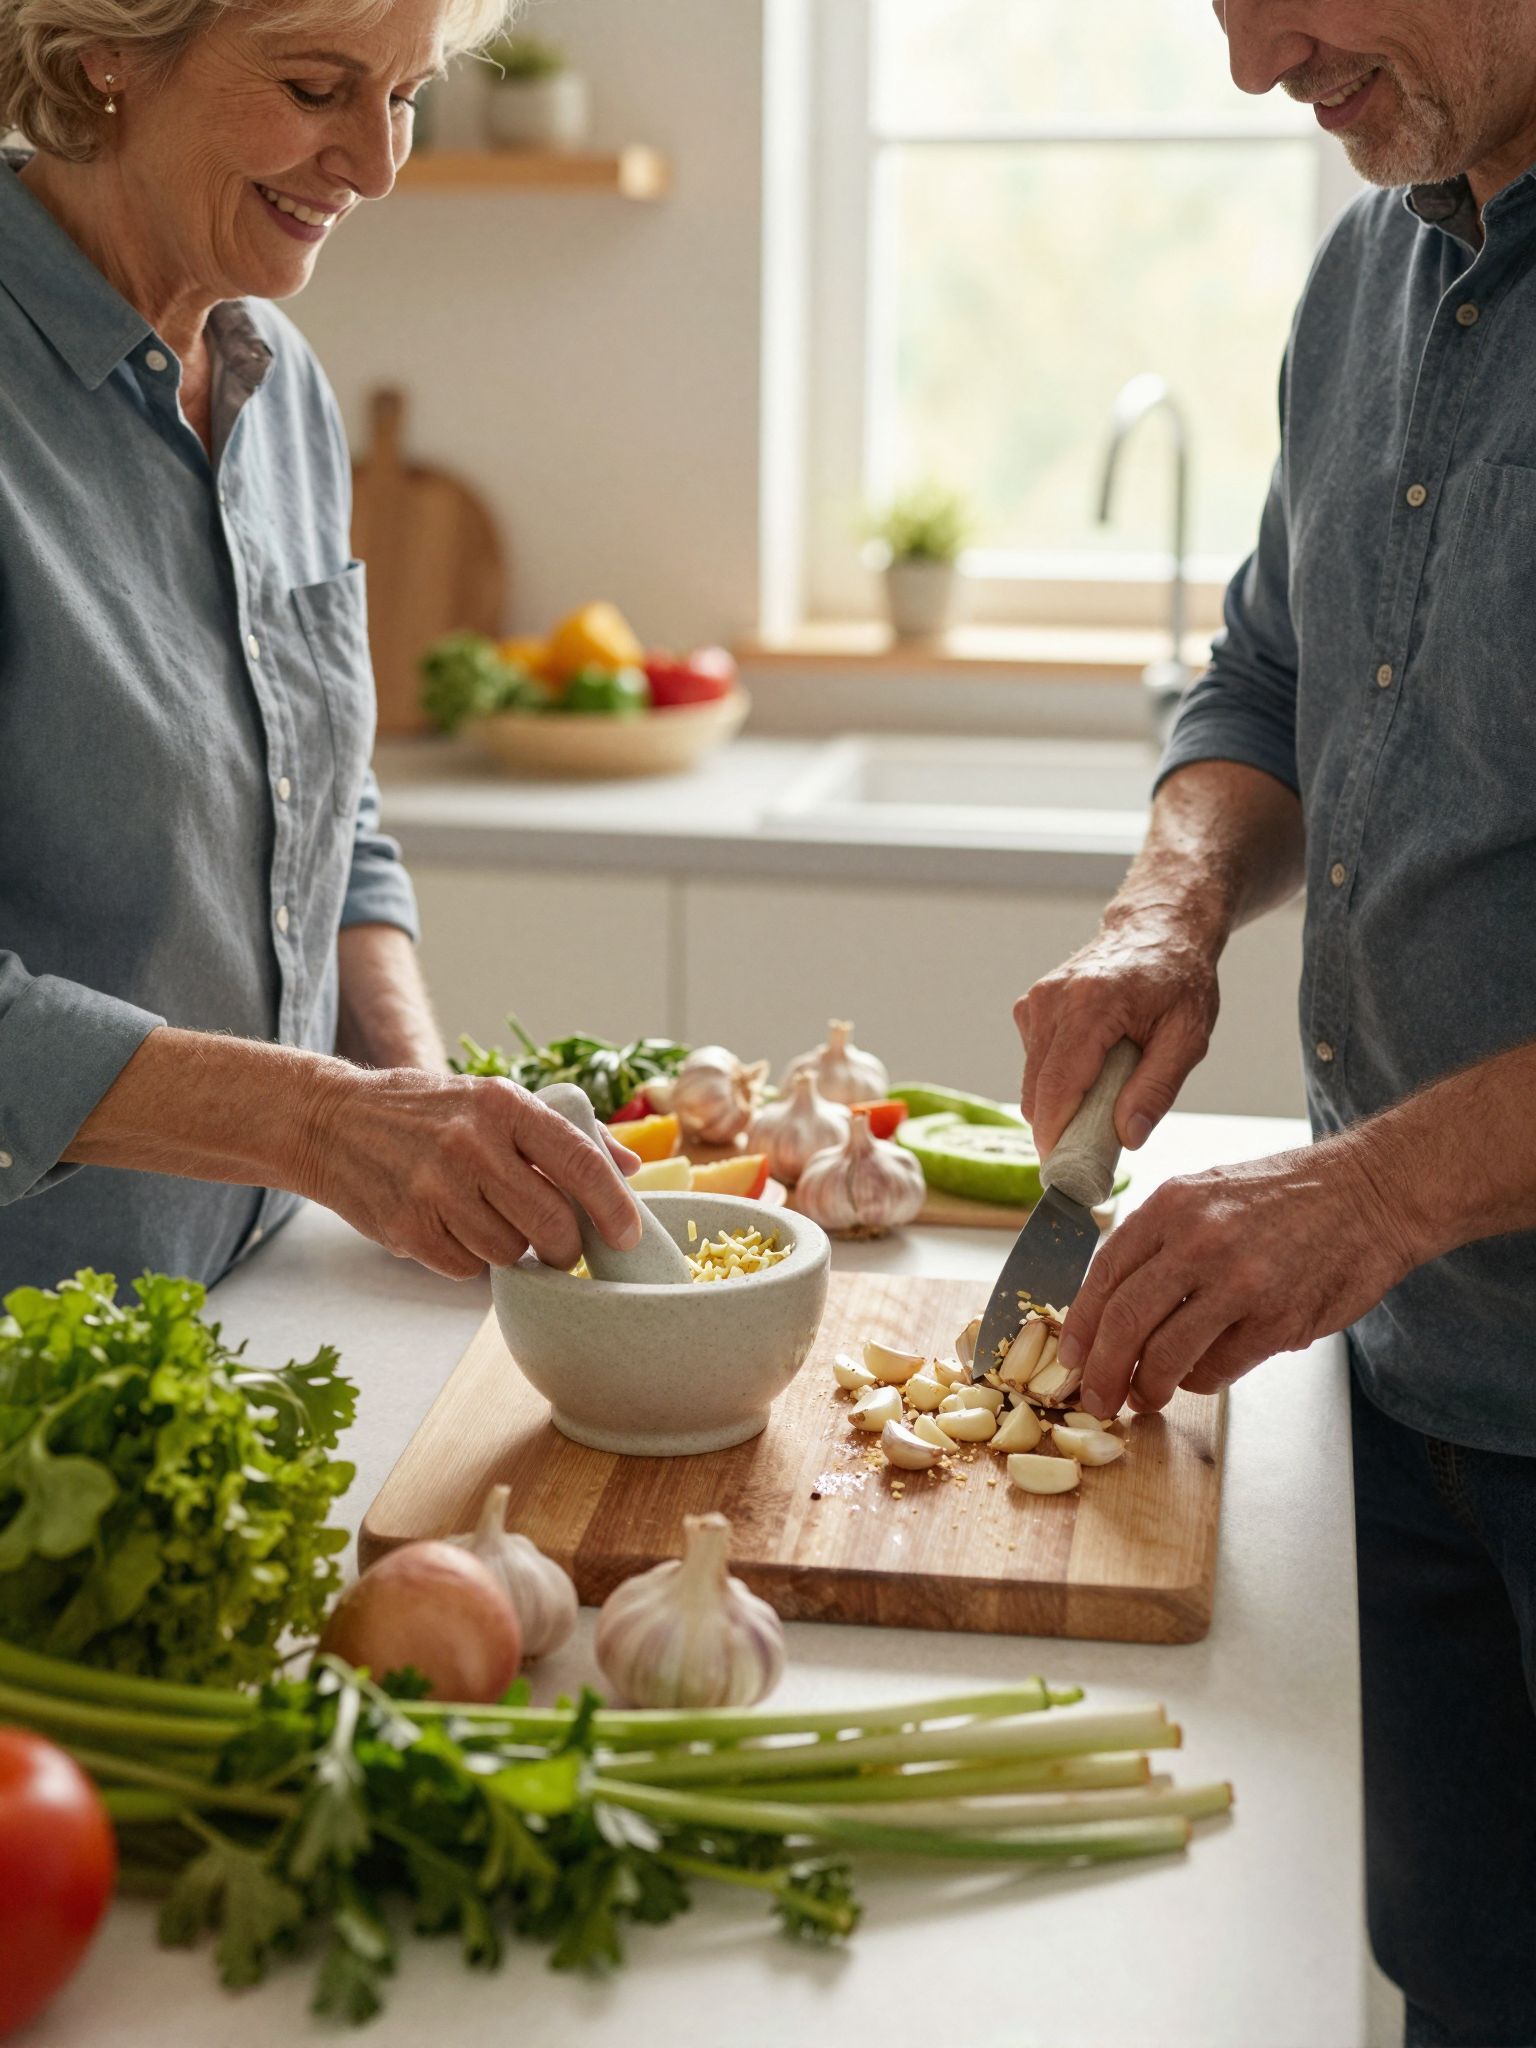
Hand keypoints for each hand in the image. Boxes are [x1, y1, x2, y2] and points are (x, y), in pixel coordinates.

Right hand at [294, 1065, 642, 1280]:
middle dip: (566, 1247)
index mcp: (504, 1105)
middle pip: (553, 1225)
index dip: (614, 1208)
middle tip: (559, 1244)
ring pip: (510, 1253)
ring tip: (485, 1218)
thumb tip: (629, 1167)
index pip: (581, 1164)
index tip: (629, 1236)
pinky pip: (467, 1270)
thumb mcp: (493, 1101)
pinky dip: (468, 1259)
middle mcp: (471, 1144)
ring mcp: (436, 1188)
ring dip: (510, 1249)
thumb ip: (564, 1134)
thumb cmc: (424, 1113)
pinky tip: (449, 1226)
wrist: (331, 1121)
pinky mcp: (407, 1228)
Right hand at [1016, 913, 1221, 1157]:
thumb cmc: (1178, 979)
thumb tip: (1129, 1137)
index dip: (1054, 1136)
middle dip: (1058, 1129)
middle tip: (1094, 1151)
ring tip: (1104, 1098)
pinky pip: (1034, 1063)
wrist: (1156, 929)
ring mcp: (1036, 1003)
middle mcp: (1052, 1002)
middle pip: (1036, 1091)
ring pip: (1032, 1081)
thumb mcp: (1188, 1036)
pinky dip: (1057, 1079)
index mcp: (1090, 1006)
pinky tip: (1091, 1068)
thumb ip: (1157, 1088)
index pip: (1056, 1086)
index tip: (1064, 1172)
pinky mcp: (1030, 1007)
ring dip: (1060, 1103)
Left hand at [1059, 1138, 1420, 1416]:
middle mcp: (1199, 1240)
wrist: (1373, 1192)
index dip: (1080, 1325)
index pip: (1104, 1273)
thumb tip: (1112, 1306)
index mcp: (1172, 1205)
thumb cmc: (1289, 1196)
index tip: (1071, 1357)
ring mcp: (1240, 1282)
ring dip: (1149, 1387)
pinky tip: (1199, 1375)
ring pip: (1166, 1354)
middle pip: (1124, 1320)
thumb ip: (1160, 1242)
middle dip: (1102, 1371)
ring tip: (1146, 1397)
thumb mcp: (1208, 1193)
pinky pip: (1218, 1368)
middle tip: (1095, 1397)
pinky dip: (1200, 1381)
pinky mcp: (1278, 1319)